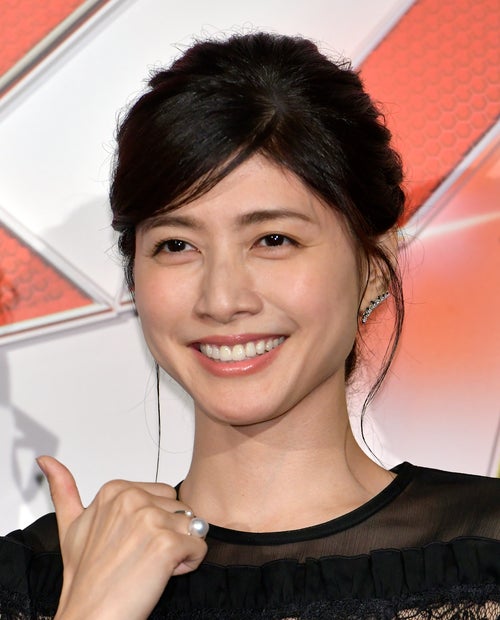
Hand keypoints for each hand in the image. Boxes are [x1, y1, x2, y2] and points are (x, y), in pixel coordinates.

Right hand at [37, 456, 206, 619]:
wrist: (89, 616)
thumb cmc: (86, 577)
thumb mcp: (70, 526)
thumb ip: (63, 489)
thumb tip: (45, 460)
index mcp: (115, 490)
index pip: (164, 495)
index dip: (154, 522)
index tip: (130, 541)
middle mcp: (132, 499)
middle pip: (180, 508)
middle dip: (169, 532)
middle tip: (141, 555)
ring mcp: (150, 519)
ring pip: (192, 526)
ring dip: (180, 549)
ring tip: (150, 565)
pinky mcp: (166, 543)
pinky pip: (199, 546)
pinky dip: (189, 563)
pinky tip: (162, 574)